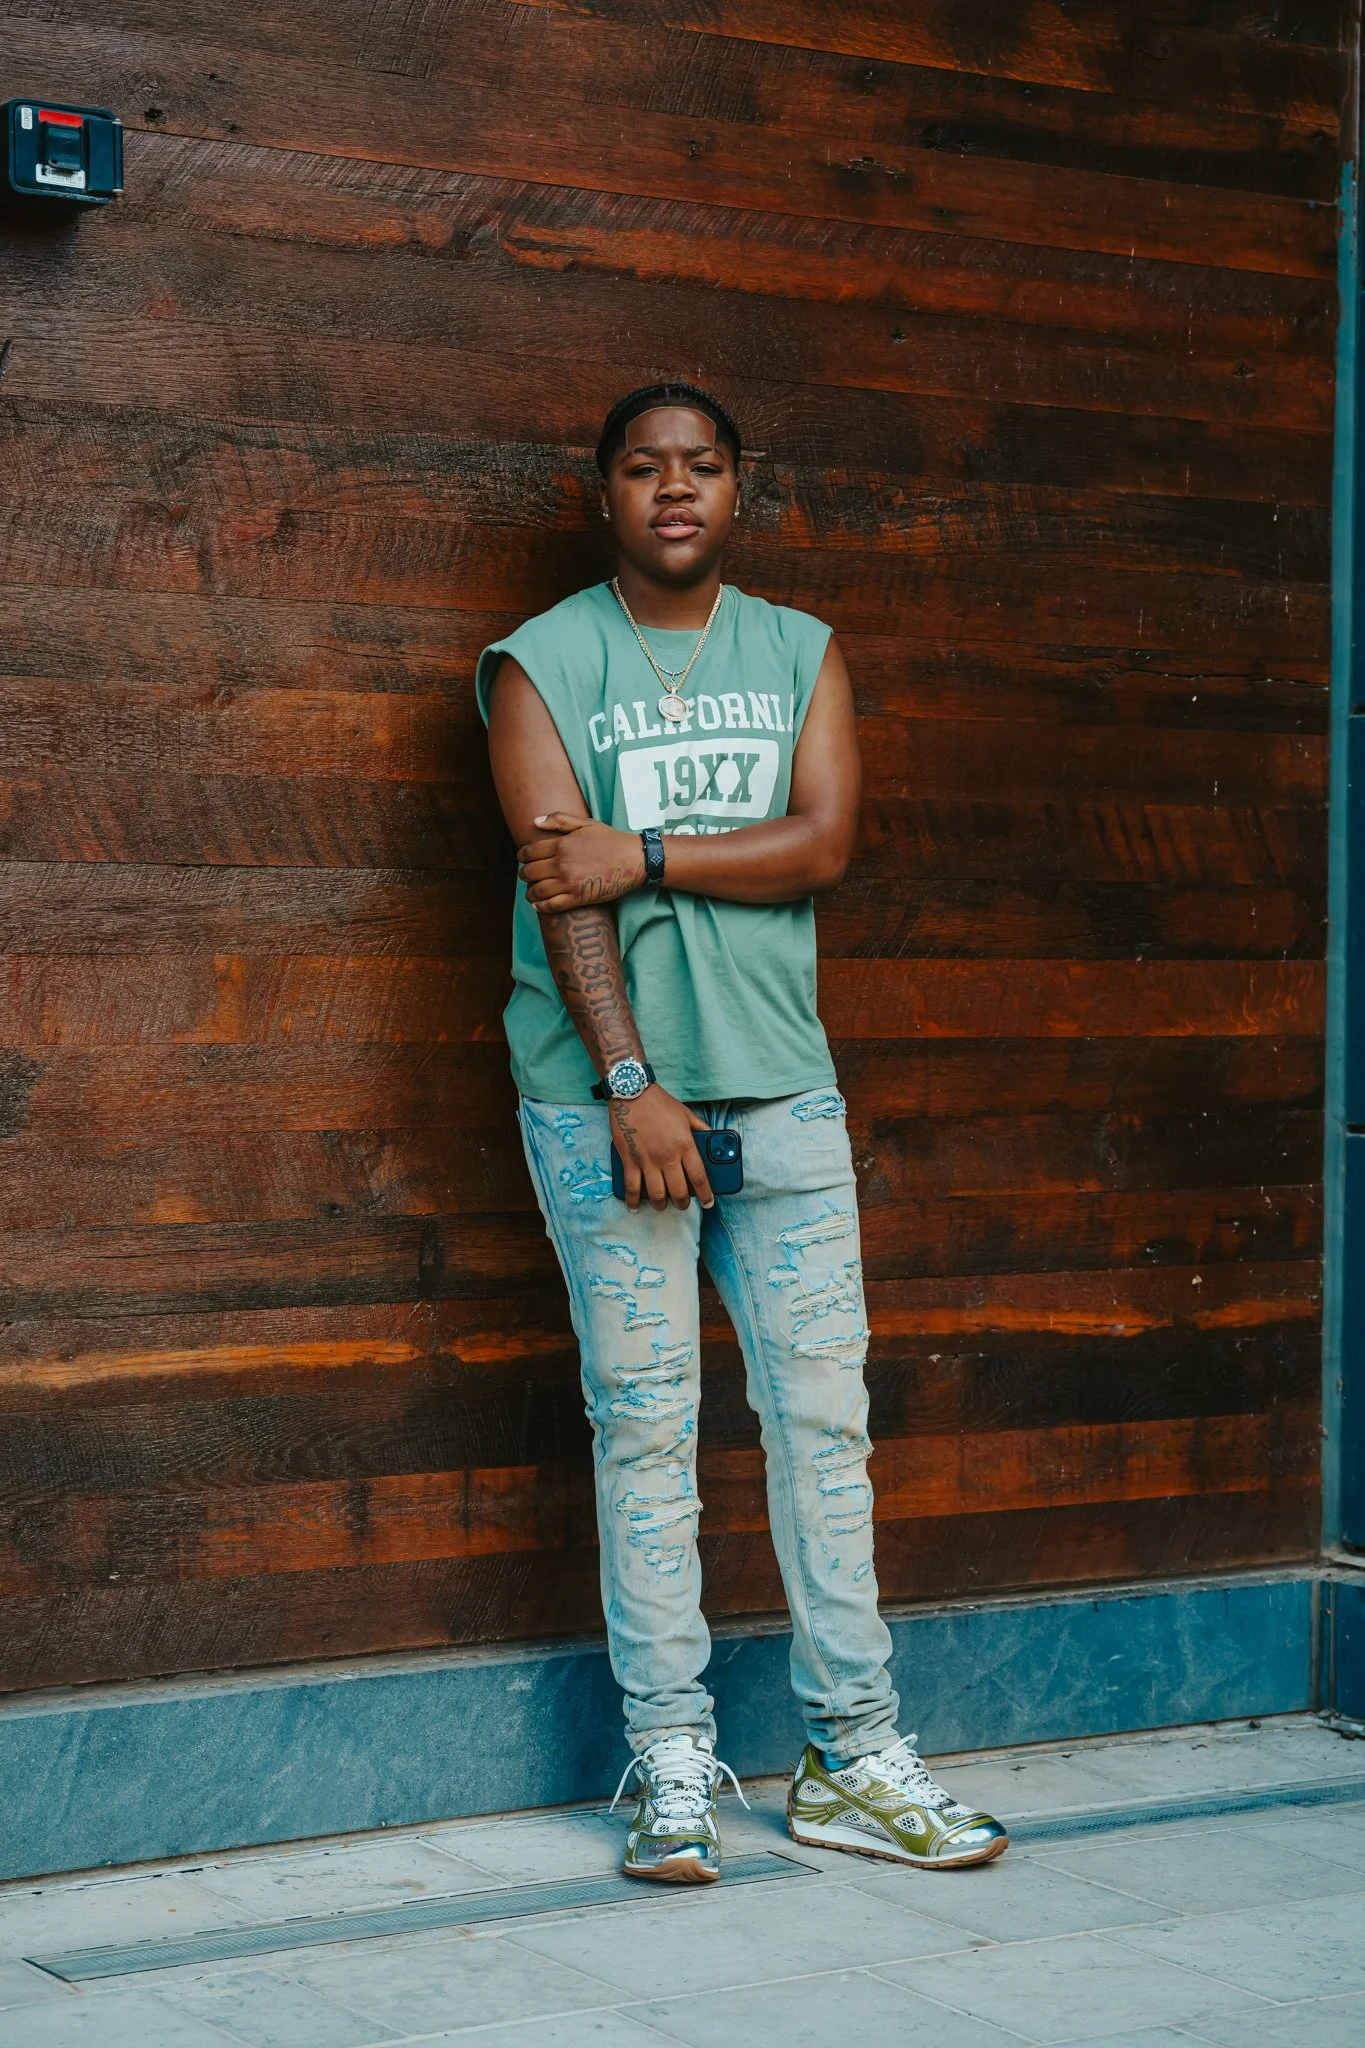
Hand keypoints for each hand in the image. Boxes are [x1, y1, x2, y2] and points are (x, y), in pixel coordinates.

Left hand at [519, 813, 645, 910]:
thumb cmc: (611, 840)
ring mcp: (569, 883)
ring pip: (537, 891)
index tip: (522, 859)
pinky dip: (540, 906)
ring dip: (530, 892)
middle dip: (524, 875)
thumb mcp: (586, 823)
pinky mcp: (578, 898)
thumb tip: (535, 821)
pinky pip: (551, 906)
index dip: (522, 856)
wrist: (633, 860)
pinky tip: (538, 904)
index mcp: (561, 845)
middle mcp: (561, 864)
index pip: (529, 852)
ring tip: (531, 892)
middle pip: (529, 872)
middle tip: (526, 876)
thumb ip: (559, 820)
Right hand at [611, 1088, 713, 1211]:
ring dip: (661, 1205)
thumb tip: (714, 1140)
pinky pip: (632, 1187)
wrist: (632, 1094)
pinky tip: (635, 1206)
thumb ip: (701, 1129)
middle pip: (678, 1191)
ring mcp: (647, 1160)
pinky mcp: (629, 1160)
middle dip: (682, 1203)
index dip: (706, 1195)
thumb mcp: (686, 1114)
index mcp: (685, 1145)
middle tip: (683, 1204)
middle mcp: (667, 1156)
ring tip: (662, 1205)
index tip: (708, 1203)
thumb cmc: (660, 1103)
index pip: (699, 1177)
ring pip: (657, 1194)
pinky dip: (633, 1201)